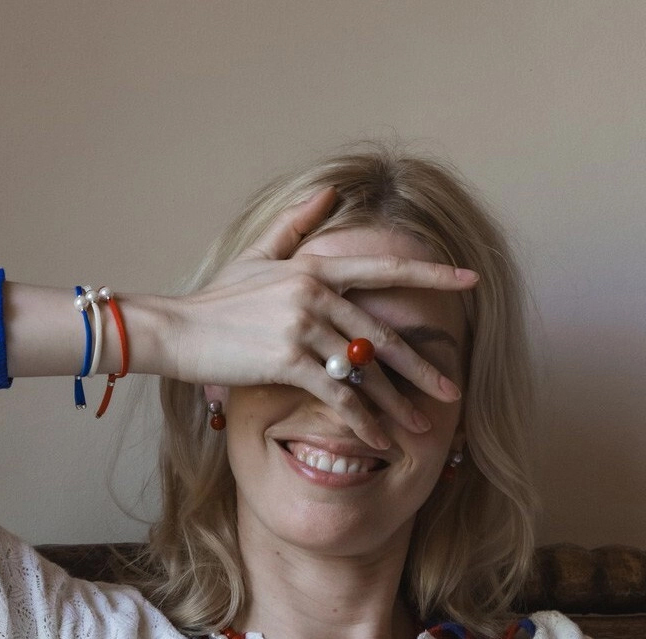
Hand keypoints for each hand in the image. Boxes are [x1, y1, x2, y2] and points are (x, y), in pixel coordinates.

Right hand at [131, 188, 477, 448]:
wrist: (175, 329)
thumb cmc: (215, 299)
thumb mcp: (257, 255)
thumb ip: (296, 225)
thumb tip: (329, 189)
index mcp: (315, 268)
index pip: (385, 270)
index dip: (431, 276)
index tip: (470, 279)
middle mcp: (315, 292)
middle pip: (382, 335)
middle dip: (421, 368)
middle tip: (451, 391)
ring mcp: (302, 325)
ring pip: (364, 370)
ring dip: (395, 405)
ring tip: (421, 427)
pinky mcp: (287, 359)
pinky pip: (338, 395)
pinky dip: (363, 421)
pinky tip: (380, 441)